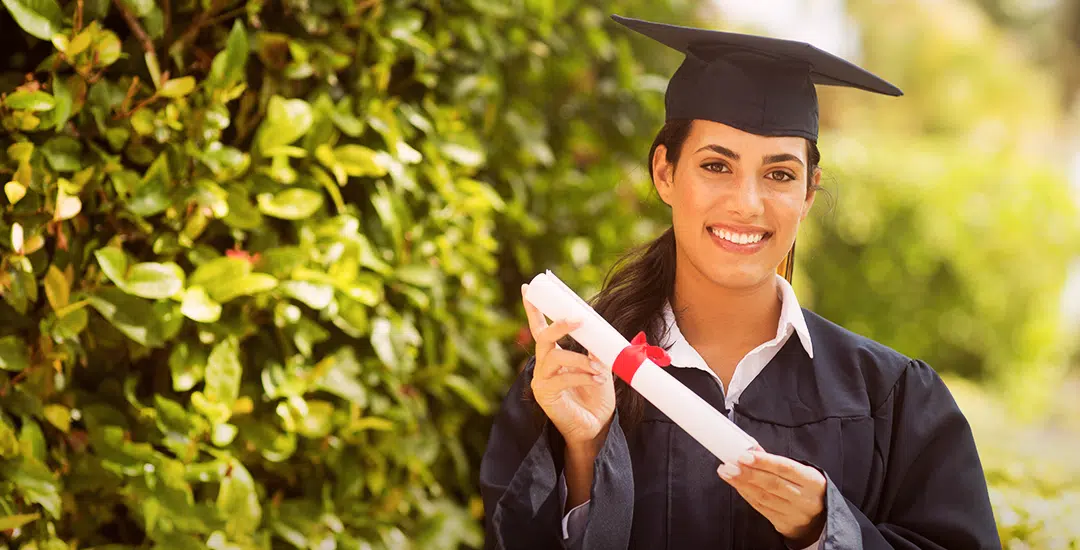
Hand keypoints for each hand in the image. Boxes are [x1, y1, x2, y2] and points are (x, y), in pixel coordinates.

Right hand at [521, 284, 615, 448]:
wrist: (596, 427)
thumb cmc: (595, 396)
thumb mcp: (599, 365)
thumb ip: (593, 347)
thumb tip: (596, 326)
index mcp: (553, 354)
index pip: (540, 327)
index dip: (533, 307)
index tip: (528, 287)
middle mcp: (543, 365)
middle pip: (543, 337)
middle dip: (559, 325)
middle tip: (578, 319)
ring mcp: (541, 380)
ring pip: (555, 357)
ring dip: (580, 359)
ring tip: (599, 368)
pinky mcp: (544, 395)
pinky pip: (562, 378)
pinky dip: (582, 376)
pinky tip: (596, 379)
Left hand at [717, 448, 826, 546]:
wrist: (819, 519)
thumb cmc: (806, 488)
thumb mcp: (800, 473)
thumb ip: (776, 461)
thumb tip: (750, 448)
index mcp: (813, 481)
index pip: (786, 468)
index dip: (764, 462)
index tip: (743, 455)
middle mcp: (806, 499)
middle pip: (773, 484)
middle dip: (748, 473)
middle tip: (729, 465)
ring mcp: (795, 514)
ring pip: (764, 497)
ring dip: (742, 484)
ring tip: (726, 472)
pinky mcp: (784, 524)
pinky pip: (761, 508)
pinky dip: (746, 495)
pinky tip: (736, 486)